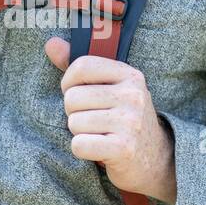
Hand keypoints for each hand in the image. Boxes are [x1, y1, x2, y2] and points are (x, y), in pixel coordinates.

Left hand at [44, 38, 176, 202]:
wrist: (155, 160)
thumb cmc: (124, 120)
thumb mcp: (109, 89)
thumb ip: (79, 67)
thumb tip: (50, 44)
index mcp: (130, 76)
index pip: (82, 66)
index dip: (69, 83)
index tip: (78, 94)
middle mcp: (133, 96)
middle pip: (72, 97)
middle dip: (74, 112)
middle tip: (92, 121)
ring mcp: (131, 122)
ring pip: (74, 123)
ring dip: (79, 133)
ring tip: (99, 134)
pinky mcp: (124, 149)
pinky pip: (79, 145)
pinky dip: (82, 150)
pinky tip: (99, 150)